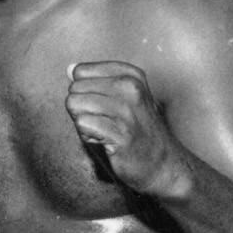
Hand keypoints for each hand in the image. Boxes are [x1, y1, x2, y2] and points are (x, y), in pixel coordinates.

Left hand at [64, 60, 186, 194]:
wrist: (162, 162)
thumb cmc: (139, 130)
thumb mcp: (125, 96)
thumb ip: (97, 81)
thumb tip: (70, 69)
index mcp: (130, 75)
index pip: (81, 71)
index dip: (84, 92)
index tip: (103, 106)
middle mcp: (130, 88)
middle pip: (75, 88)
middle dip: (82, 108)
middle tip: (104, 122)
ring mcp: (126, 111)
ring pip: (75, 104)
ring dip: (83, 123)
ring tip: (104, 131)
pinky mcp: (119, 133)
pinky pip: (82, 124)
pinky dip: (87, 136)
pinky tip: (105, 142)